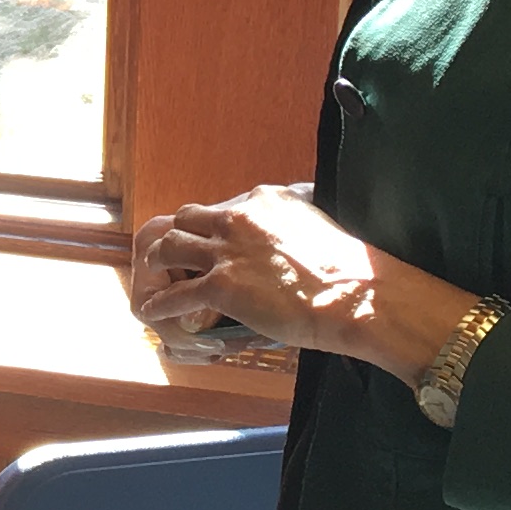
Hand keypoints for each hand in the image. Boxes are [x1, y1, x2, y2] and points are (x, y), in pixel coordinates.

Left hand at [130, 184, 469, 380]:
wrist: (357, 296)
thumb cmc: (349, 267)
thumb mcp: (320, 219)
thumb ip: (299, 213)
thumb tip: (300, 213)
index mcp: (263, 199)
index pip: (223, 205)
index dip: (214, 226)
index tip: (213, 241)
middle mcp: (237, 217)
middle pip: (187, 218)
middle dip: (180, 236)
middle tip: (178, 255)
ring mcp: (226, 251)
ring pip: (170, 247)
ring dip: (159, 262)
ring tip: (156, 273)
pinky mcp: (221, 287)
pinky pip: (176, 294)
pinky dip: (161, 303)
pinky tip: (153, 310)